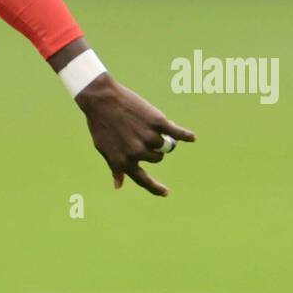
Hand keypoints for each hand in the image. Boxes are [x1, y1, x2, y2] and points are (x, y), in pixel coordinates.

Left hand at [75, 73, 195, 196]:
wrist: (102, 100)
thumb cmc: (100, 125)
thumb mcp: (104, 149)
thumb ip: (115, 167)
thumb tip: (118, 186)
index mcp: (123, 162)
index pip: (143, 180)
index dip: (155, 188)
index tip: (166, 193)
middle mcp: (137, 152)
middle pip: (157, 158)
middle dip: (153, 149)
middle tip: (141, 134)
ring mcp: (148, 137)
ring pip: (164, 144)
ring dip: (159, 136)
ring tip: (146, 123)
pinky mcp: (157, 122)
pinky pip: (177, 133)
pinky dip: (185, 135)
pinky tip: (192, 138)